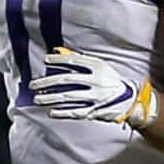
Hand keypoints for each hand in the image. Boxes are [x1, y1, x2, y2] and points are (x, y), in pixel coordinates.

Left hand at [27, 48, 157, 128]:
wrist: (130, 100)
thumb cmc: (109, 80)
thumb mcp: (99, 66)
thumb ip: (79, 60)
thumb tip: (57, 51)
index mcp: (98, 67)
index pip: (74, 61)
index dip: (58, 60)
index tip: (45, 60)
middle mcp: (97, 81)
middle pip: (67, 80)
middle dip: (47, 82)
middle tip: (33, 85)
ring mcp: (96, 97)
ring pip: (68, 97)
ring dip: (50, 98)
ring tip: (37, 99)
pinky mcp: (96, 110)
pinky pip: (76, 111)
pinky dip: (62, 112)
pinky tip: (50, 112)